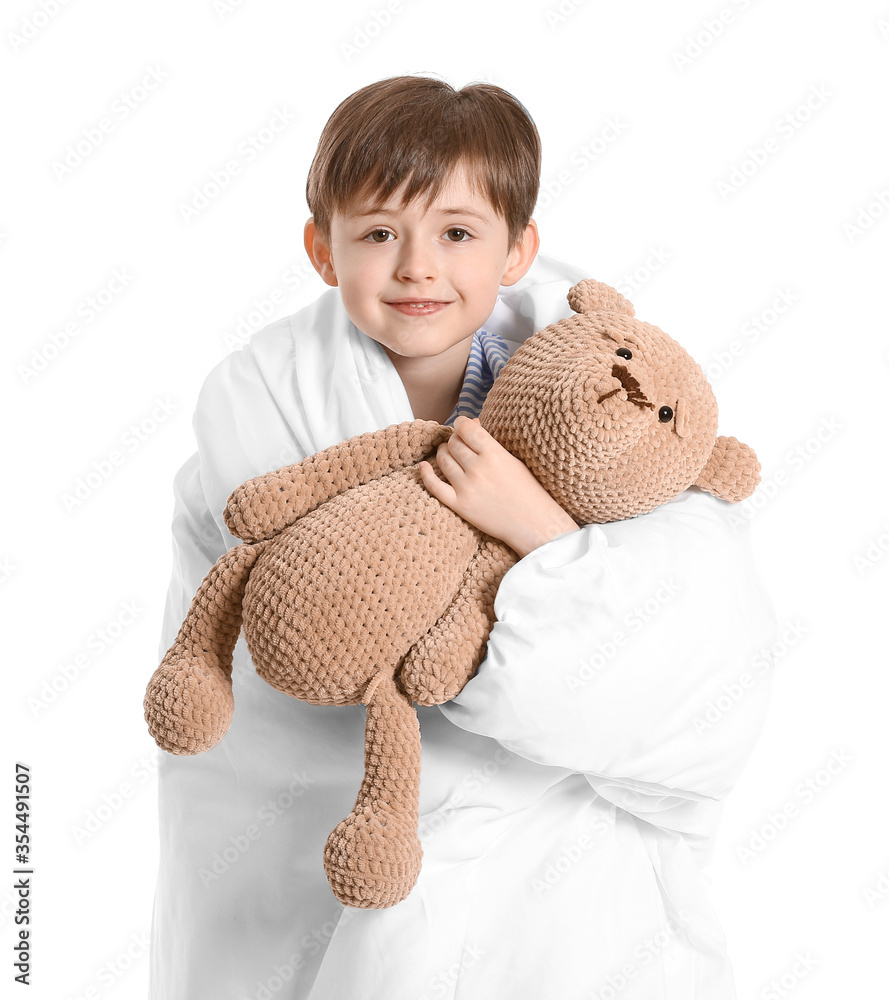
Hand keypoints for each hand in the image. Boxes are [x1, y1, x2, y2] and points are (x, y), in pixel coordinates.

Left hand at [418, 415, 579, 558]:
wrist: (532, 522)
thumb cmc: (526, 489)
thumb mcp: (511, 460)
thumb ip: (489, 442)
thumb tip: (471, 422)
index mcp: (494, 454)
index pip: (466, 429)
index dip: (461, 424)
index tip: (462, 426)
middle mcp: (478, 469)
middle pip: (453, 444)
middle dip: (454, 440)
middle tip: (459, 444)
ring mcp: (466, 487)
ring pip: (443, 460)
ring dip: (443, 453)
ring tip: (448, 454)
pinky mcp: (459, 504)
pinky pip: (434, 486)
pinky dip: (426, 474)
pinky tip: (423, 466)